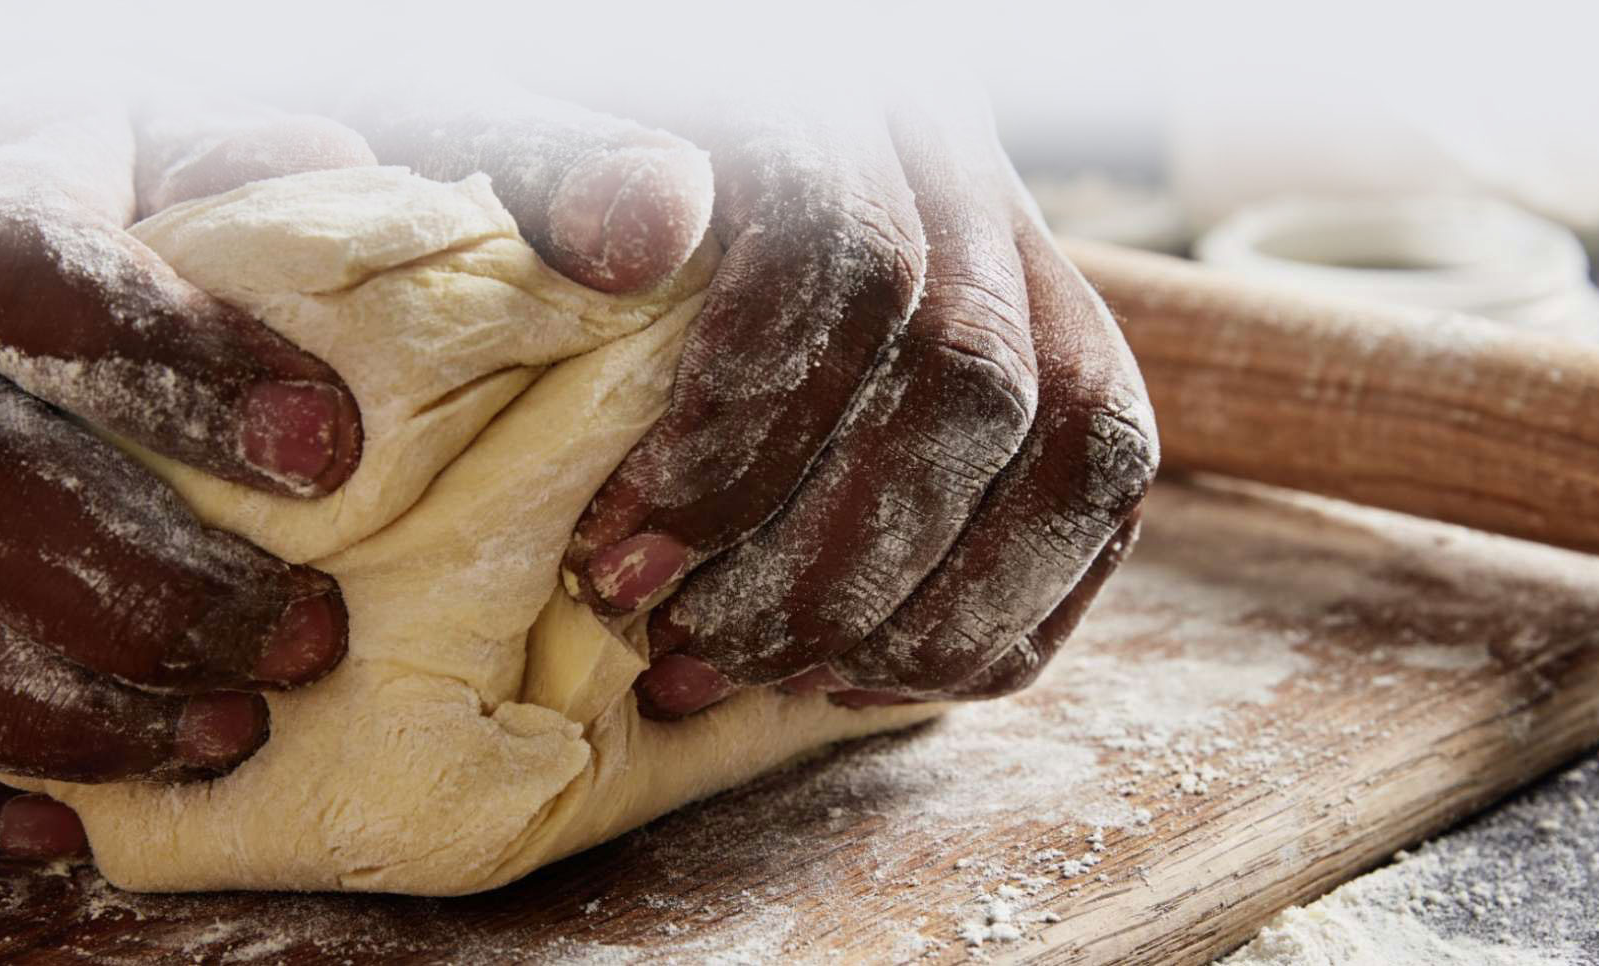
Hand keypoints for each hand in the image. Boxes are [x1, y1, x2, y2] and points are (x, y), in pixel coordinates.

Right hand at [0, 93, 379, 877]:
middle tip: (305, 637)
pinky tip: (44, 833)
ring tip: (218, 737)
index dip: (168, 359)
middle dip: (143, 582)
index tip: (327, 445)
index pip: (25, 268)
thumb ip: (255, 167)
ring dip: (49, 707)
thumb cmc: (114, 231)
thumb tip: (340, 189)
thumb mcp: (186, 155)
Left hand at [547, 88, 1158, 714]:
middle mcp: (963, 166)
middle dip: (828, 561)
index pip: (854, 264)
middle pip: (974, 380)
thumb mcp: (492, 105)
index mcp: (839, 91)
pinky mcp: (1070, 349)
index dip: (746, 438)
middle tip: (688, 648)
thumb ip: (553, 154)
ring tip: (776, 678)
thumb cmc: (552, 131)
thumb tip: (642, 230)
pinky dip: (1002, 616)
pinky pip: (1106, 497)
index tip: (625, 553)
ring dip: (928, 610)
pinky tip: (871, 676)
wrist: (649, 114)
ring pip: (1076, 447)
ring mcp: (1033, 261)